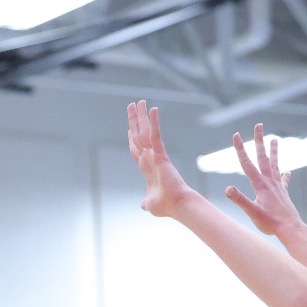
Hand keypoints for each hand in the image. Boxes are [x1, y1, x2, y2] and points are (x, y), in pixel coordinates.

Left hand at [126, 100, 196, 218]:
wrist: (176, 205)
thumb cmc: (165, 206)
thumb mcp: (149, 203)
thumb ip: (145, 201)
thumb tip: (143, 205)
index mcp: (148, 168)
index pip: (137, 149)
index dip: (132, 138)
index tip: (130, 129)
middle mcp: (151, 158)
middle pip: (139, 135)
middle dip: (134, 120)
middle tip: (132, 105)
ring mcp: (155, 155)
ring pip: (145, 131)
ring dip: (141, 116)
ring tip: (139, 101)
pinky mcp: (160, 154)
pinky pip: (155, 135)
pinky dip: (154, 122)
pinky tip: (153, 109)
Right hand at [224, 123, 302, 236]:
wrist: (290, 228)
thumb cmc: (270, 223)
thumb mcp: (252, 212)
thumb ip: (240, 200)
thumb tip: (227, 188)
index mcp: (260, 185)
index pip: (247, 163)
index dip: (240, 148)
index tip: (236, 135)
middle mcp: (270, 182)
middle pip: (263, 157)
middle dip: (259, 141)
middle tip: (259, 125)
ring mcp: (278, 186)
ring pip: (275, 164)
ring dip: (273, 151)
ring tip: (274, 139)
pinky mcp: (283, 193)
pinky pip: (283, 180)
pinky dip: (284, 174)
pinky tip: (287, 172)